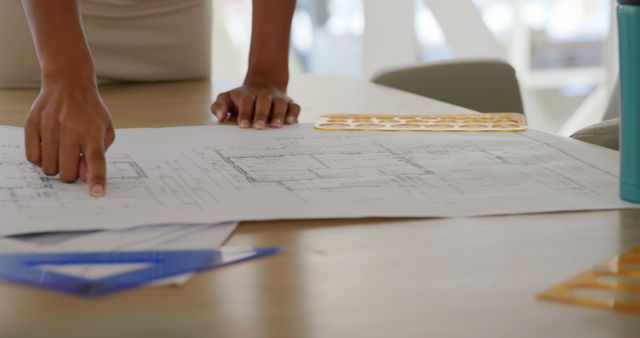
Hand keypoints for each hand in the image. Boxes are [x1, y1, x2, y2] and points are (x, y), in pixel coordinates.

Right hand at [24, 81, 114, 196]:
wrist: (68, 83)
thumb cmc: (90, 111)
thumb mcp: (105, 130)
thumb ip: (98, 155)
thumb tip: (84, 177)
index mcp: (93, 132)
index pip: (95, 159)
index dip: (96, 178)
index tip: (96, 193)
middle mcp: (70, 129)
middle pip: (67, 172)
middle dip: (71, 174)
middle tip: (74, 162)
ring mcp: (49, 126)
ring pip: (49, 168)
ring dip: (56, 167)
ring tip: (62, 152)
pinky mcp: (32, 124)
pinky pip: (32, 157)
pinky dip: (41, 159)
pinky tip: (49, 148)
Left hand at [211, 82, 300, 129]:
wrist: (263, 84)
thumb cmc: (242, 99)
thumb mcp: (226, 98)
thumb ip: (219, 106)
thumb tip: (220, 117)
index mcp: (247, 95)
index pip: (246, 102)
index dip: (245, 113)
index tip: (243, 125)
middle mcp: (264, 96)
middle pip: (264, 102)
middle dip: (262, 114)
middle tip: (259, 126)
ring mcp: (278, 99)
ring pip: (280, 104)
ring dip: (278, 114)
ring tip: (275, 126)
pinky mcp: (290, 103)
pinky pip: (294, 107)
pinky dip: (293, 114)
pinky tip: (290, 122)